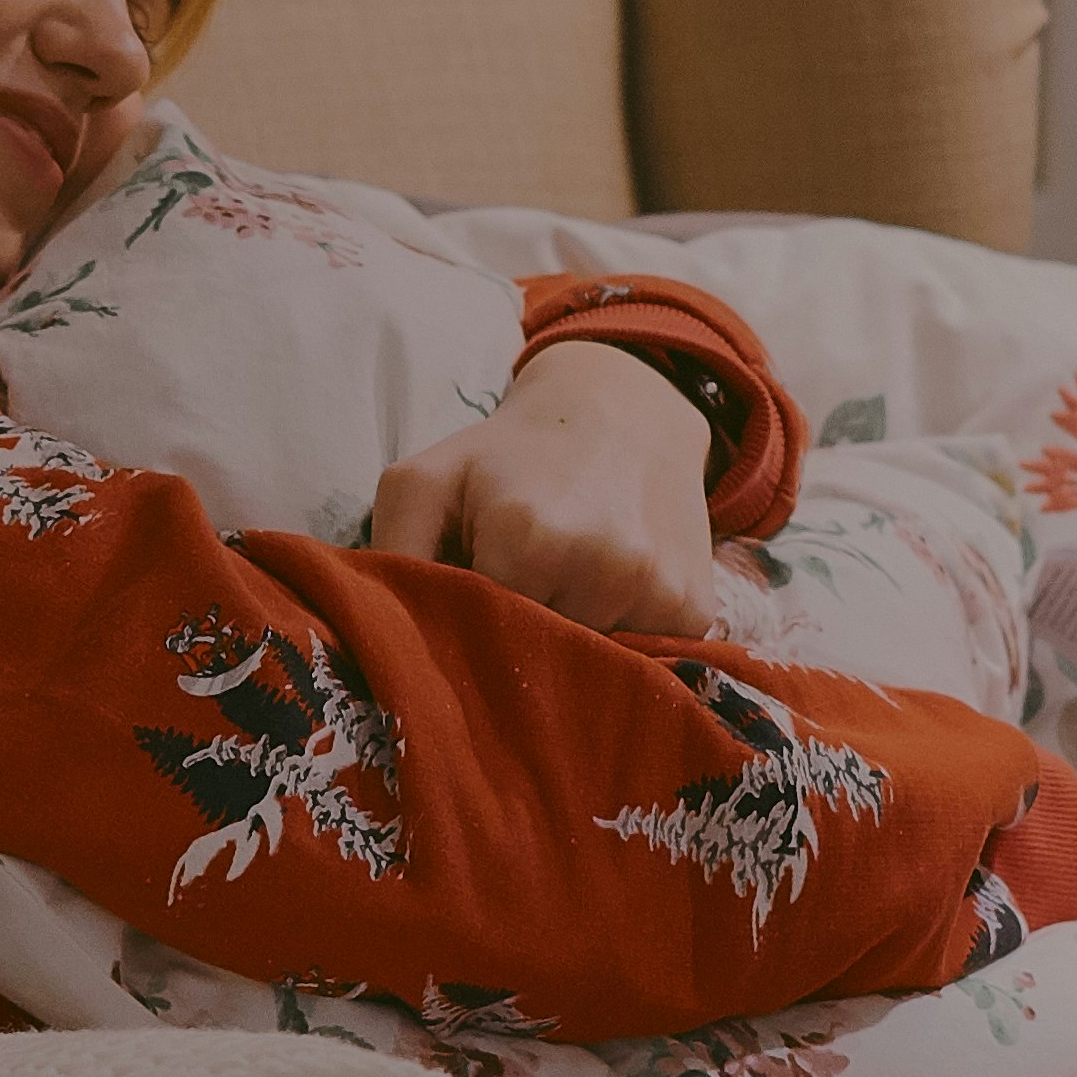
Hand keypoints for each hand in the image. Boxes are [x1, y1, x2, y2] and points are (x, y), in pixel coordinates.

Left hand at [364, 341, 718, 636]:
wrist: (625, 410)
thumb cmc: (509, 455)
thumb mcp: (426, 480)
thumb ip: (390, 553)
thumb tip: (379, 637)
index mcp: (529, 538)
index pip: (480, 639)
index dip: (467, 634)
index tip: (466, 614)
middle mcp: (605, 568)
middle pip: (538, 660)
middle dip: (518, 645)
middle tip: (516, 600)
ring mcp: (659, 592)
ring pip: (591, 666)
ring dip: (571, 645)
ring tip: (565, 589)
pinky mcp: (697, 609)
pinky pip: (645, 659)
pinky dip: (621, 639)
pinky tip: (610, 591)